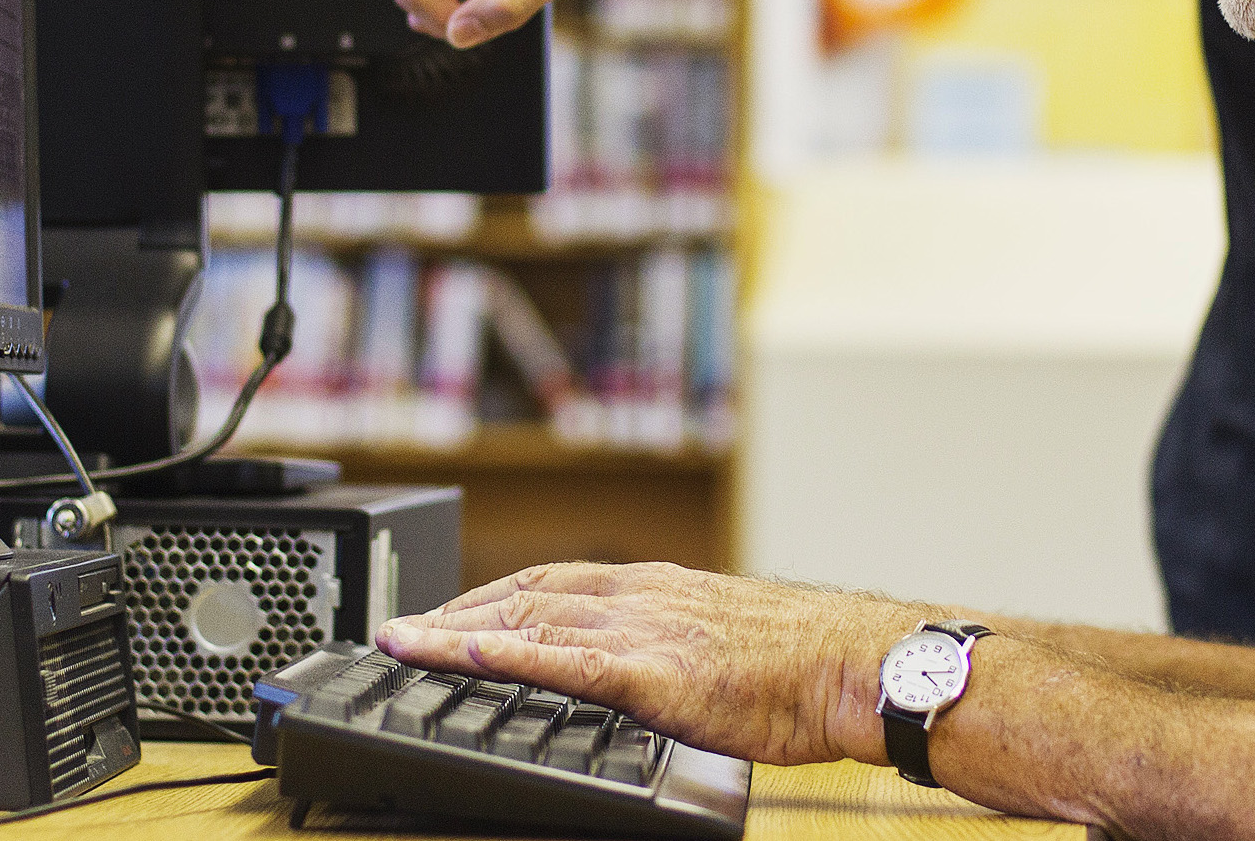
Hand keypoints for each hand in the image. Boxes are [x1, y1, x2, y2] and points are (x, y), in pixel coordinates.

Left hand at [376, 562, 905, 766]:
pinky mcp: (651, 673)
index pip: (552, 581)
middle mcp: (639, 596)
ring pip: (527, 619)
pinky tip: (460, 653)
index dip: (489, 596)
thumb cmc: (806, 664)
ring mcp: (642, 631)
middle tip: (400, 630)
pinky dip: (503, 653)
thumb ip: (675, 644)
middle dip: (455, 612)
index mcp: (657, 587)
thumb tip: (654, 668)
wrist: (854, 665)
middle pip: (524, 593)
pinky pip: (561, 661)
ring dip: (455, 630)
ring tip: (403, 642)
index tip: (445, 613)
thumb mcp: (725, 639)